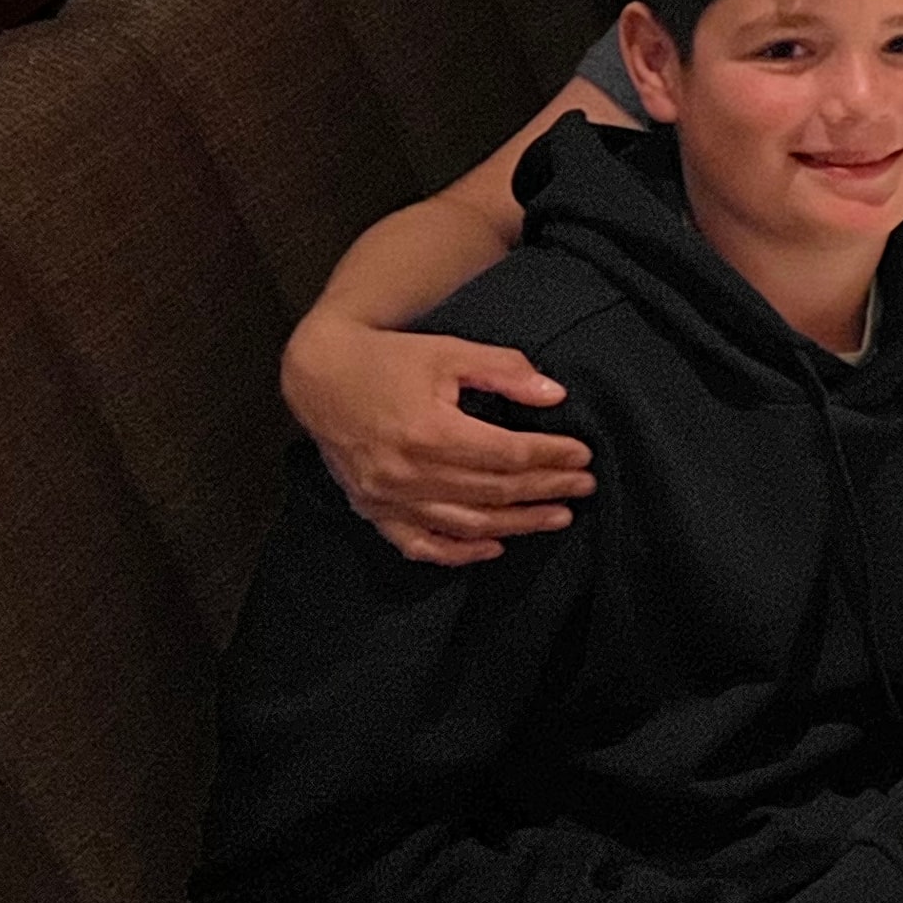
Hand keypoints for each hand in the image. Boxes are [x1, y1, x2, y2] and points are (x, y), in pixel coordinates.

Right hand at [281, 315, 593, 566]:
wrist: (318, 374)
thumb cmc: (388, 359)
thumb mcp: (449, 351)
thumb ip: (503, 371)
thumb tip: (555, 395)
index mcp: (430, 431)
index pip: (508, 455)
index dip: (551, 456)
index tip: (584, 455)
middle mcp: (408, 472)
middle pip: (493, 492)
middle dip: (546, 489)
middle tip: (584, 486)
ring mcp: (387, 498)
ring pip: (466, 524)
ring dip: (517, 524)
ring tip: (557, 517)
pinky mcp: (371, 509)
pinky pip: (419, 544)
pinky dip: (458, 551)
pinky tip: (494, 546)